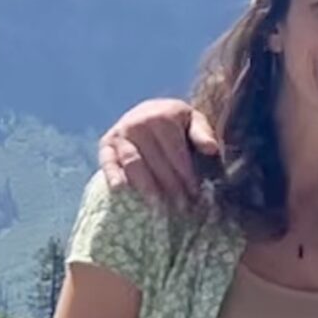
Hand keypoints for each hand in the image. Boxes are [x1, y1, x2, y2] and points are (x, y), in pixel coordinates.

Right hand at [99, 98, 215, 208]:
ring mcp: (120, 134)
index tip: (195, 194)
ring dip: (146, 186)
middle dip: (170, 186)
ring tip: (158, 206)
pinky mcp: (106, 144)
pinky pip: (107, 160)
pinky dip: (112, 174)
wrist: (149, 111)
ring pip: (134, 163)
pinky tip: (120, 189)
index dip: (186, 175)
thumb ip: (202, 133)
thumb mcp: (194, 120)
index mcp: (161, 117)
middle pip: (156, 161)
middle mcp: (137, 123)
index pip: (175, 153)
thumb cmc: (177, 121)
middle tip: (181, 207)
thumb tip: (212, 149)